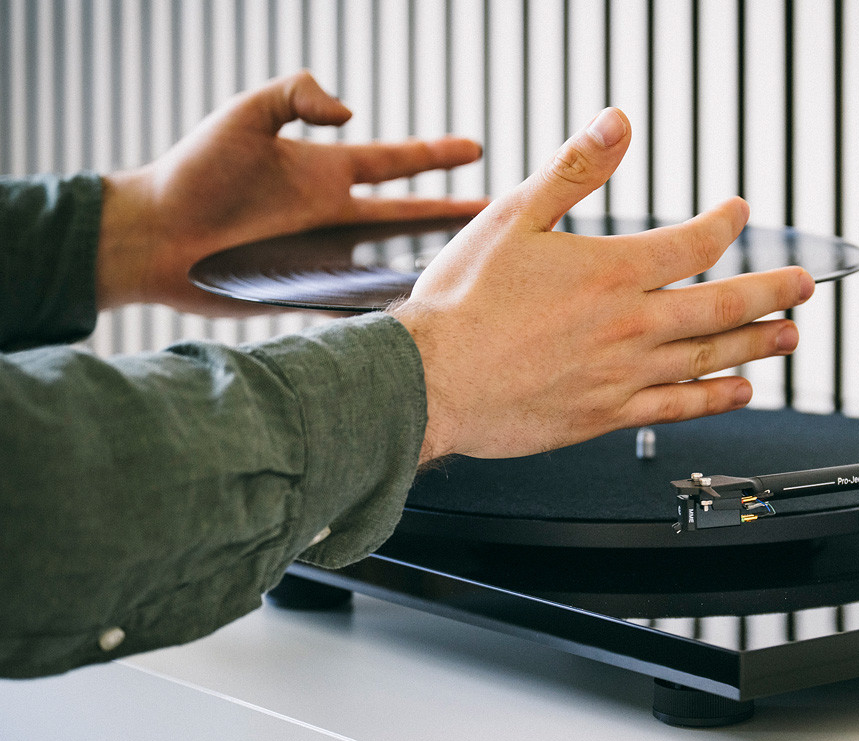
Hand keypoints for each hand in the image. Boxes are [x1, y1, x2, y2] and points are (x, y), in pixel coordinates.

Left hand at [96, 71, 487, 314]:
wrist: (151, 231)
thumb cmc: (194, 169)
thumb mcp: (246, 113)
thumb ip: (296, 95)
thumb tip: (351, 114)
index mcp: (323, 171)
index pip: (393, 163)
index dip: (434, 155)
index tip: (475, 149)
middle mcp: (331, 214)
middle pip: (407, 215)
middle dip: (452, 213)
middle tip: (497, 213)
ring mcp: (322, 255)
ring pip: (390, 261)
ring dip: (428, 265)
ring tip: (470, 273)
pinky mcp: (305, 291)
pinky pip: (357, 301)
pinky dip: (388, 308)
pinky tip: (422, 317)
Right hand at [392, 107, 815, 461]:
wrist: (430, 381)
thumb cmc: (464, 303)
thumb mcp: (513, 216)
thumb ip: (573, 170)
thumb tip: (617, 124)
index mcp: (614, 271)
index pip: (696, 244)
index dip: (727, 224)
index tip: (740, 213)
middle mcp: (631, 325)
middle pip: (723, 305)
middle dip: (771, 291)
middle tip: (803, 285)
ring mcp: (624, 375)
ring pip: (710, 358)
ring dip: (758, 344)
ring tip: (790, 336)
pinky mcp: (607, 415)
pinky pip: (678, 408)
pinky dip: (715, 400)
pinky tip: (739, 392)